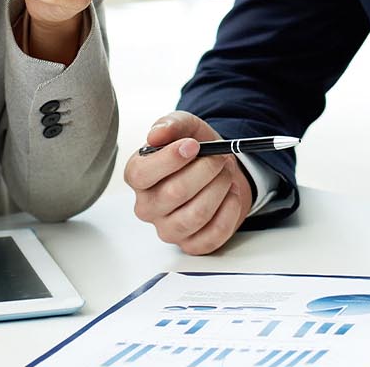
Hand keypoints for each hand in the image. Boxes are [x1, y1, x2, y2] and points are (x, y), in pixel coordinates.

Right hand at [125, 112, 252, 255]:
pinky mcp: (191, 245)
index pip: (141, 174)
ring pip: (196, 214)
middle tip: (219, 158)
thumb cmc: (196, 150)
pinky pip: (213, 234)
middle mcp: (147, 207)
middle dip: (205, 171)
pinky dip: (229, 210)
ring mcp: (168, 229)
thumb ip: (171, 125)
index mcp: (138, 176)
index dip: (169, 159)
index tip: (194, 145)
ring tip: (225, 174)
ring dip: (219, 189)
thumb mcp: (186, 127)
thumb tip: (156, 134)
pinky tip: (231, 194)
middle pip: (174, 193)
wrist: (219, 171)